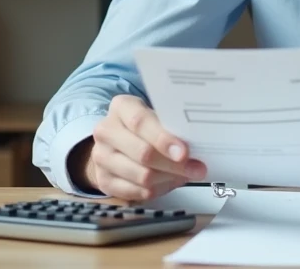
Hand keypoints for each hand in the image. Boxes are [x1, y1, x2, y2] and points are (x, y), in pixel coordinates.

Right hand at [70, 94, 206, 200]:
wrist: (116, 142)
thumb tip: (198, 145)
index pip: (140, 122)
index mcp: (121, 107)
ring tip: (185, 175)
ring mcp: (101, 157)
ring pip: (142, 176)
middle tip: (197, 169)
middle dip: (174, 164)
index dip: (164, 139)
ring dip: (169, 178)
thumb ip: (172, 127)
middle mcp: (106, 130)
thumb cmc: (145, 127)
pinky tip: (168, 182)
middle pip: (143, 153)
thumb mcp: (156, 117)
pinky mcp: (103, 180)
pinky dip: (157, 190)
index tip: (185, 152)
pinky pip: (136, 192)